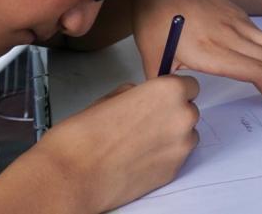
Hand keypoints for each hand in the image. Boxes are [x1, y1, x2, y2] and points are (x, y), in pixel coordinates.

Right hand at [36, 76, 199, 211]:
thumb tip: (141, 95)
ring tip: (139, 143)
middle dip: (172, 114)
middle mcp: (182, 117)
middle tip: (145, 123)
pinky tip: (138, 158)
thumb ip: (136, 93)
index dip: (174, 92)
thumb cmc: (83, 137)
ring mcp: (181, 146)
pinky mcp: (174, 171)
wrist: (71, 176)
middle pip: (189, 110)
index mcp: (168, 91)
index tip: (162, 98)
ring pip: (186, 135)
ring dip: (171, 136)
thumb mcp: (110, 97)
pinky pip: (177, 157)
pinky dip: (163, 156)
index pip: (190, 85)